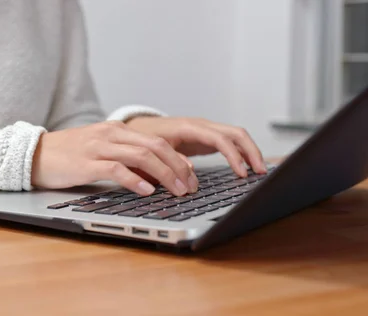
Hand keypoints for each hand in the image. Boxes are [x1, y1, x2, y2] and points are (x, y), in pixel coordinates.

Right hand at [31, 121, 197, 195]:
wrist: (35, 154)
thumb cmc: (69, 155)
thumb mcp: (100, 150)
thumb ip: (124, 157)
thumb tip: (152, 174)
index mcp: (117, 130)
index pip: (156, 141)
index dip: (178, 158)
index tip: (191, 175)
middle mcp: (111, 135)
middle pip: (155, 146)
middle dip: (178, 167)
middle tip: (191, 186)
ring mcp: (98, 147)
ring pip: (141, 156)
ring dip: (164, 174)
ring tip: (177, 191)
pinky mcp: (86, 163)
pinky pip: (116, 169)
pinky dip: (135, 180)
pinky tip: (147, 191)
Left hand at [125, 116, 266, 176]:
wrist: (137, 130)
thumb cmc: (143, 139)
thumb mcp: (152, 151)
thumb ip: (170, 160)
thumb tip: (191, 172)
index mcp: (188, 127)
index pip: (219, 138)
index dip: (233, 155)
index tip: (241, 173)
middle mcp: (201, 126)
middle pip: (235, 133)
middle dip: (251, 151)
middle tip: (260, 172)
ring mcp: (206, 131)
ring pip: (236, 136)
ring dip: (250, 152)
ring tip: (259, 171)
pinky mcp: (206, 139)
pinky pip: (230, 143)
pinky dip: (241, 153)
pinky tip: (246, 168)